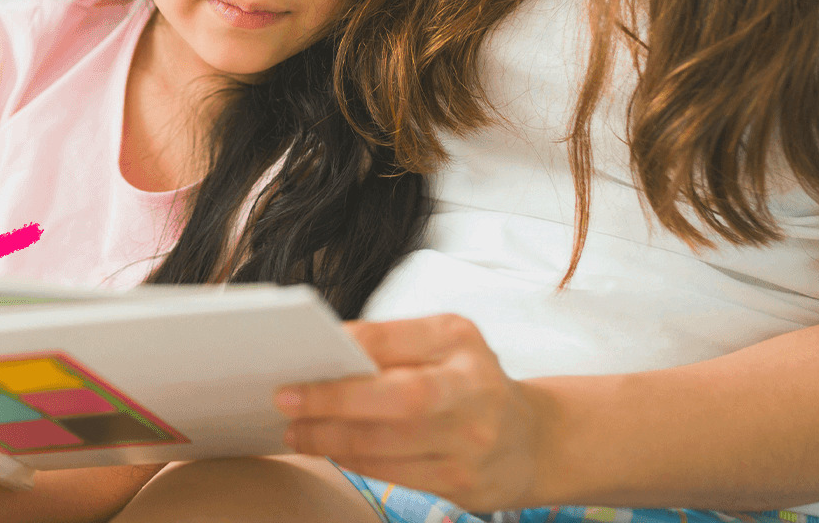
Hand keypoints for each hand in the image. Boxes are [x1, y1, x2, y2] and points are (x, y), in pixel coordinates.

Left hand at [275, 315, 550, 512]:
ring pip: (391, 443)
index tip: (302, 354)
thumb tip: (322, 351)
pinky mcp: (464, 480)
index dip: (345, 348)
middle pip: (398, 396)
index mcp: (457, 338)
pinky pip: (397, 474)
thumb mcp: (441, 344)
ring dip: (333, 439)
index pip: (392, 337)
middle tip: (286, 399)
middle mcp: (472, 386)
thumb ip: (388, 344)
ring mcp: (472, 438)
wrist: (531, 439)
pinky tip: (330, 451)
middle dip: (334, 400)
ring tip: (297, 432)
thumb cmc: (468, 383)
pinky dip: (357, 463)